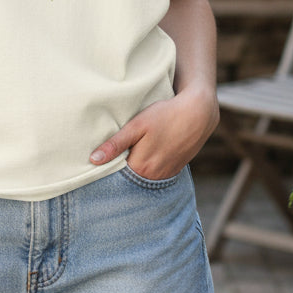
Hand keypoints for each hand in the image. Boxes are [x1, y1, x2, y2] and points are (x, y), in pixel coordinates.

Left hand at [89, 85, 219, 180]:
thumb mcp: (137, 125)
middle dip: (119, 171)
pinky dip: (148, 168)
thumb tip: (93, 160)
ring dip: (135, 169)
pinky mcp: (175, 169)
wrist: (198, 113)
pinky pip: (156, 174)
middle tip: (110, 158)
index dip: (106, 169)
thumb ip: (115, 144)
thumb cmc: (165, 115)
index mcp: (141, 167)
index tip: (97, 163)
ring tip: (128, 155)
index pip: (115, 177)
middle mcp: (154, 176)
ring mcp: (166, 174)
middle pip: (129, 179)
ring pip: (143, 177)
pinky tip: (145, 156)